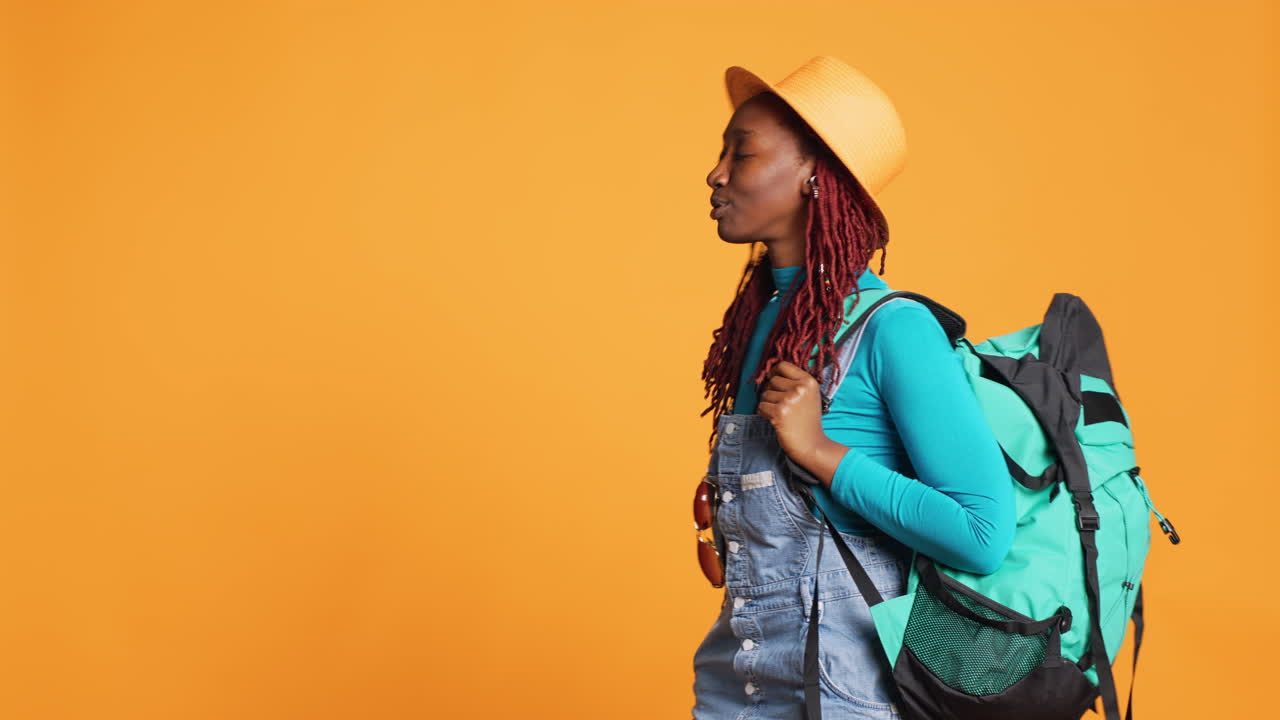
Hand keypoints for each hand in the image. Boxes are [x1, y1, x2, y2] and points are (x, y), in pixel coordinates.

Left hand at [757, 361, 837, 482]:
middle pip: (772, 380)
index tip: (773, 380)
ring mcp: (790, 400)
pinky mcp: (779, 412)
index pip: (783, 365)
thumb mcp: (809, 396)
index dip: (774, 372)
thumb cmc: (808, 421)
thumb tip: (770, 372)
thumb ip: (794, 382)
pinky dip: (764, 413)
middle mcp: (800, 388)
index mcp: (809, 381)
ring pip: (765, 394)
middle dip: (772, 391)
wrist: (812, 445)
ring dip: (768, 404)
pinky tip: (776, 420)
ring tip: (781, 414)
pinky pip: (761, 406)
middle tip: (782, 405)